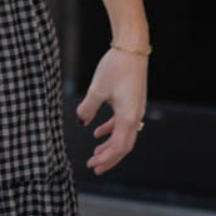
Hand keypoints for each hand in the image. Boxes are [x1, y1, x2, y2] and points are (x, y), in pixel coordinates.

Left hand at [75, 48, 147, 176]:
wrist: (132, 48)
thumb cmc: (115, 67)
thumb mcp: (96, 89)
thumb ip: (87, 109)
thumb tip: (80, 122)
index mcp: (128, 117)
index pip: (118, 147)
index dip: (105, 159)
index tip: (91, 164)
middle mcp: (135, 116)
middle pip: (124, 146)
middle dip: (108, 158)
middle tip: (94, 168)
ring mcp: (135, 110)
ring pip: (123, 135)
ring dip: (109, 146)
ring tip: (95, 153)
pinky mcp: (132, 102)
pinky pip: (122, 123)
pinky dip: (111, 130)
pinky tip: (96, 133)